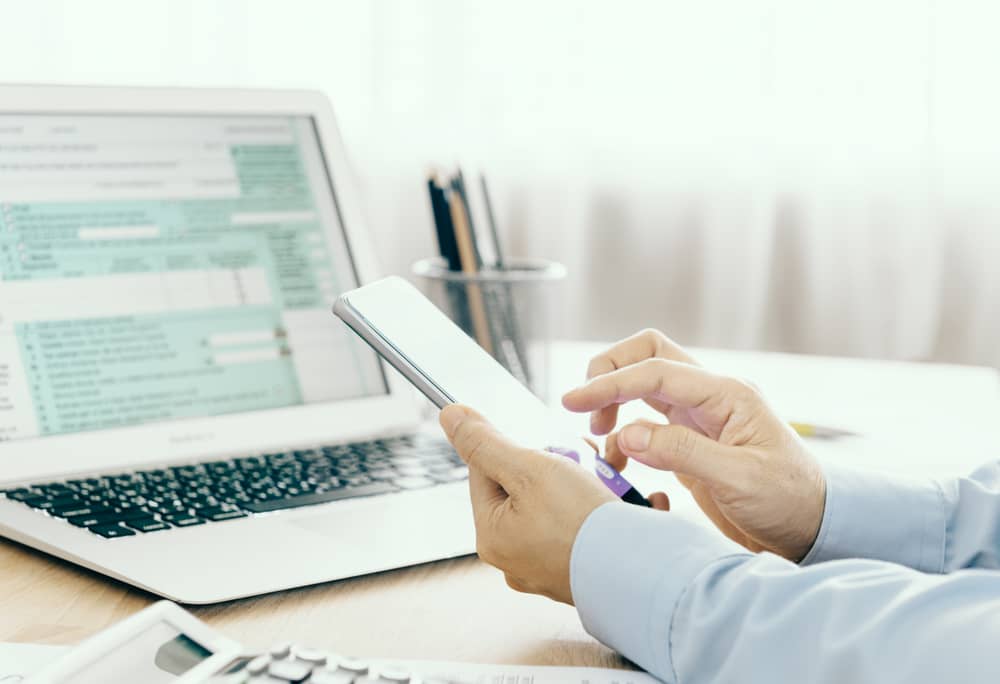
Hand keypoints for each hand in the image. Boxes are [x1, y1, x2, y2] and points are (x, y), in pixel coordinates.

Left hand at [439, 404, 617, 603]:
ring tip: (609, 483)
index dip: (515, 448)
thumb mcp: (528, 469)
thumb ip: (487, 442)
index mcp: (491, 536)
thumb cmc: (581, 523)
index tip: (547, 445)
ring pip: (560, 504)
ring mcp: (550, 567)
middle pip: (526, 487)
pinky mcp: (583, 570)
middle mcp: (515, 557)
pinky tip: (622, 505)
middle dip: (557, 465)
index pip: (485, 471)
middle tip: (584, 460)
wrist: (641, 573)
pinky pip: (587, 528)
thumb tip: (450, 417)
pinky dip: (604, 511)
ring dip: (585, 484)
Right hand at [561, 329, 825, 561]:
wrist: (813, 529)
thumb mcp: (740, 479)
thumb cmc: (789, 501)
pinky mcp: (689, 442)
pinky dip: (623, 437)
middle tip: (584, 409)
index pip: (656, 371)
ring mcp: (699, 417)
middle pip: (648, 355)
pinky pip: (645, 422)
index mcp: (726, 394)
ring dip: (614, 401)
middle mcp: (710, 397)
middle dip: (610, 371)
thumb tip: (629, 435)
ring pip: (644, 384)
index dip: (610, 382)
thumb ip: (683, 452)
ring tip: (598, 436)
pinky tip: (619, 464)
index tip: (574, 401)